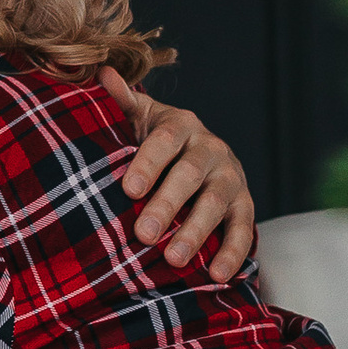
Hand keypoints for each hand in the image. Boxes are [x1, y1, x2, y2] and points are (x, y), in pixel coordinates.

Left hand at [104, 71, 258, 283]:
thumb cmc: (156, 142)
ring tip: (174, 259)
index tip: (128, 189)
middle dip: (166, 205)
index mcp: (181, 124)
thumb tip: (102, 73)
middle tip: (142, 234)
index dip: (147, 163)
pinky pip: (244, 229)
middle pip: (190, 175)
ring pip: (216, 204)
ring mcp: (231, 177)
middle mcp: (210, 148)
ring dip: (196, 232)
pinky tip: (216, 275)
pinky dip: (232, 252)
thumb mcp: (140, 119)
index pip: (164, 139)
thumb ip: (121, 103)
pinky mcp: (245, 205)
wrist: (199, 156)